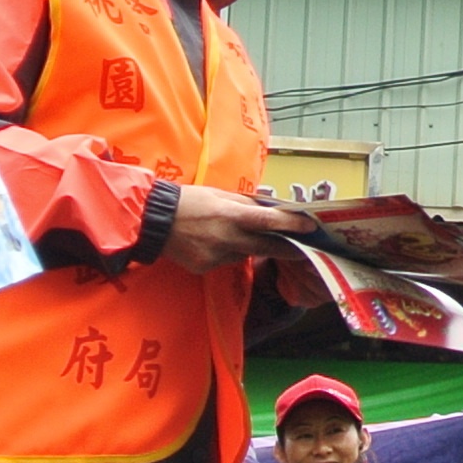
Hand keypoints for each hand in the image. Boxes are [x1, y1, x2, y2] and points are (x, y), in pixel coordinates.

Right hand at [158, 185, 310, 272]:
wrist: (153, 220)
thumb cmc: (189, 201)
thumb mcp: (220, 195)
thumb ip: (246, 204)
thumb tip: (272, 210)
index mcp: (230, 215)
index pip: (268, 222)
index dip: (292, 226)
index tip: (310, 228)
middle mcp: (226, 238)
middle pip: (266, 246)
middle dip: (286, 247)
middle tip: (302, 246)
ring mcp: (216, 256)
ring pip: (244, 254)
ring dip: (249, 246)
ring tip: (234, 233)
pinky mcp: (206, 267)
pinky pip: (227, 261)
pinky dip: (227, 252)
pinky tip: (213, 242)